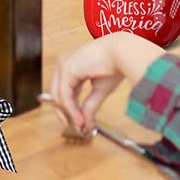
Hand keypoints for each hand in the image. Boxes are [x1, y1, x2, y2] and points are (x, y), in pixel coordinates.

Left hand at [47, 32, 161, 134]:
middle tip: (74, 127)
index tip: (76, 122)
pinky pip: (64, 94)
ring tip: (79, 125)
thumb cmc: (115, 64)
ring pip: (58, 95)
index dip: (68, 108)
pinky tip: (80, 119)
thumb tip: (85, 123)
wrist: (123, 52)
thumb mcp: (99, 89)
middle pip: (56, 94)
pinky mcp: (67, 69)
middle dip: (64, 113)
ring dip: (68, 113)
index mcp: (71, 64)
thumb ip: (89, 105)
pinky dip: (71, 109)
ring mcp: (63, 65)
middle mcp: (64, 63)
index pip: (63, 90)